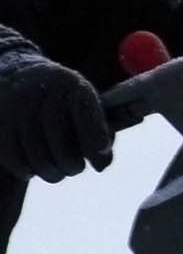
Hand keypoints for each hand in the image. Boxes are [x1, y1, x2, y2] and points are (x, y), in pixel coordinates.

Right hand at [0, 52, 109, 181]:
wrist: (16, 81)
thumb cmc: (62, 102)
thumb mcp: (83, 106)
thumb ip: (99, 132)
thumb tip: (100, 165)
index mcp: (67, 83)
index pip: (85, 114)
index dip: (94, 142)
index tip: (98, 162)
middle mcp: (38, 89)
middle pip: (59, 138)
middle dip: (71, 162)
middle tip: (74, 168)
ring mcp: (12, 105)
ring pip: (35, 152)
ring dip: (51, 171)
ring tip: (56, 172)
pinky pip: (12, 157)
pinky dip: (25, 170)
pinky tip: (32, 170)